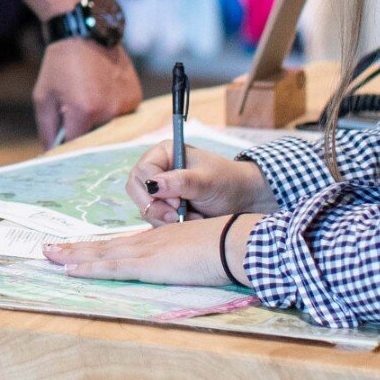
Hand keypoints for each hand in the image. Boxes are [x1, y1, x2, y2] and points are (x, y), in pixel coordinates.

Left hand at [33, 37, 143, 147]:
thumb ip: (47, 131)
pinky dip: (112, 110)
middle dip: (83, 132)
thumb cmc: (60, 66)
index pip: (76, 146)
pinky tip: (102, 92)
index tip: (63, 140)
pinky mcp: (136, 97)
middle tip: (75, 112)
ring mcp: (126, 104)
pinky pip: (123, 116)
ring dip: (99, 121)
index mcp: (83, 112)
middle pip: (95, 139)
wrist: (84, 34)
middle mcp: (109, 111)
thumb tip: (51, 156)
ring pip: (110, 128)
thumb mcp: (44, 98)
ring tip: (89, 98)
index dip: (67, 144)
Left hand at [44, 216, 248, 286]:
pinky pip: (112, 267)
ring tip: (49, 255)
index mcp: (160, 241)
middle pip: (104, 245)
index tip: (79, 249)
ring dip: (73, 255)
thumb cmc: (227, 248)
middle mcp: (147, 243)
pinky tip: (70, 270)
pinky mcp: (148, 265)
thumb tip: (189, 265)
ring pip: (101, 253)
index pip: (122, 245)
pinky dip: (89, 268)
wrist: (235, 242)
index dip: (98, 247)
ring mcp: (146, 252)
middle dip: (76, 248)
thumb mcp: (202, 253)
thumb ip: (189, 259)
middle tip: (49, 249)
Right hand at [125, 143, 273, 223]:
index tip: (177, 202)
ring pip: (145, 208)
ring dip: (166, 218)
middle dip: (155, 207)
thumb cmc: (227, 182)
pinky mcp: (164, 208)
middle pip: (136, 189)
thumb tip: (152, 185)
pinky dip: (171, 225)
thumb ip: (180, 181)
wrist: (243, 200)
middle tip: (177, 216)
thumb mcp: (206, 181)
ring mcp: (160, 190)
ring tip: (193, 217)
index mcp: (164, 153)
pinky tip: (191, 221)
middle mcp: (158, 170)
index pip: (143, 171)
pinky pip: (155, 219)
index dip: (154, 188)